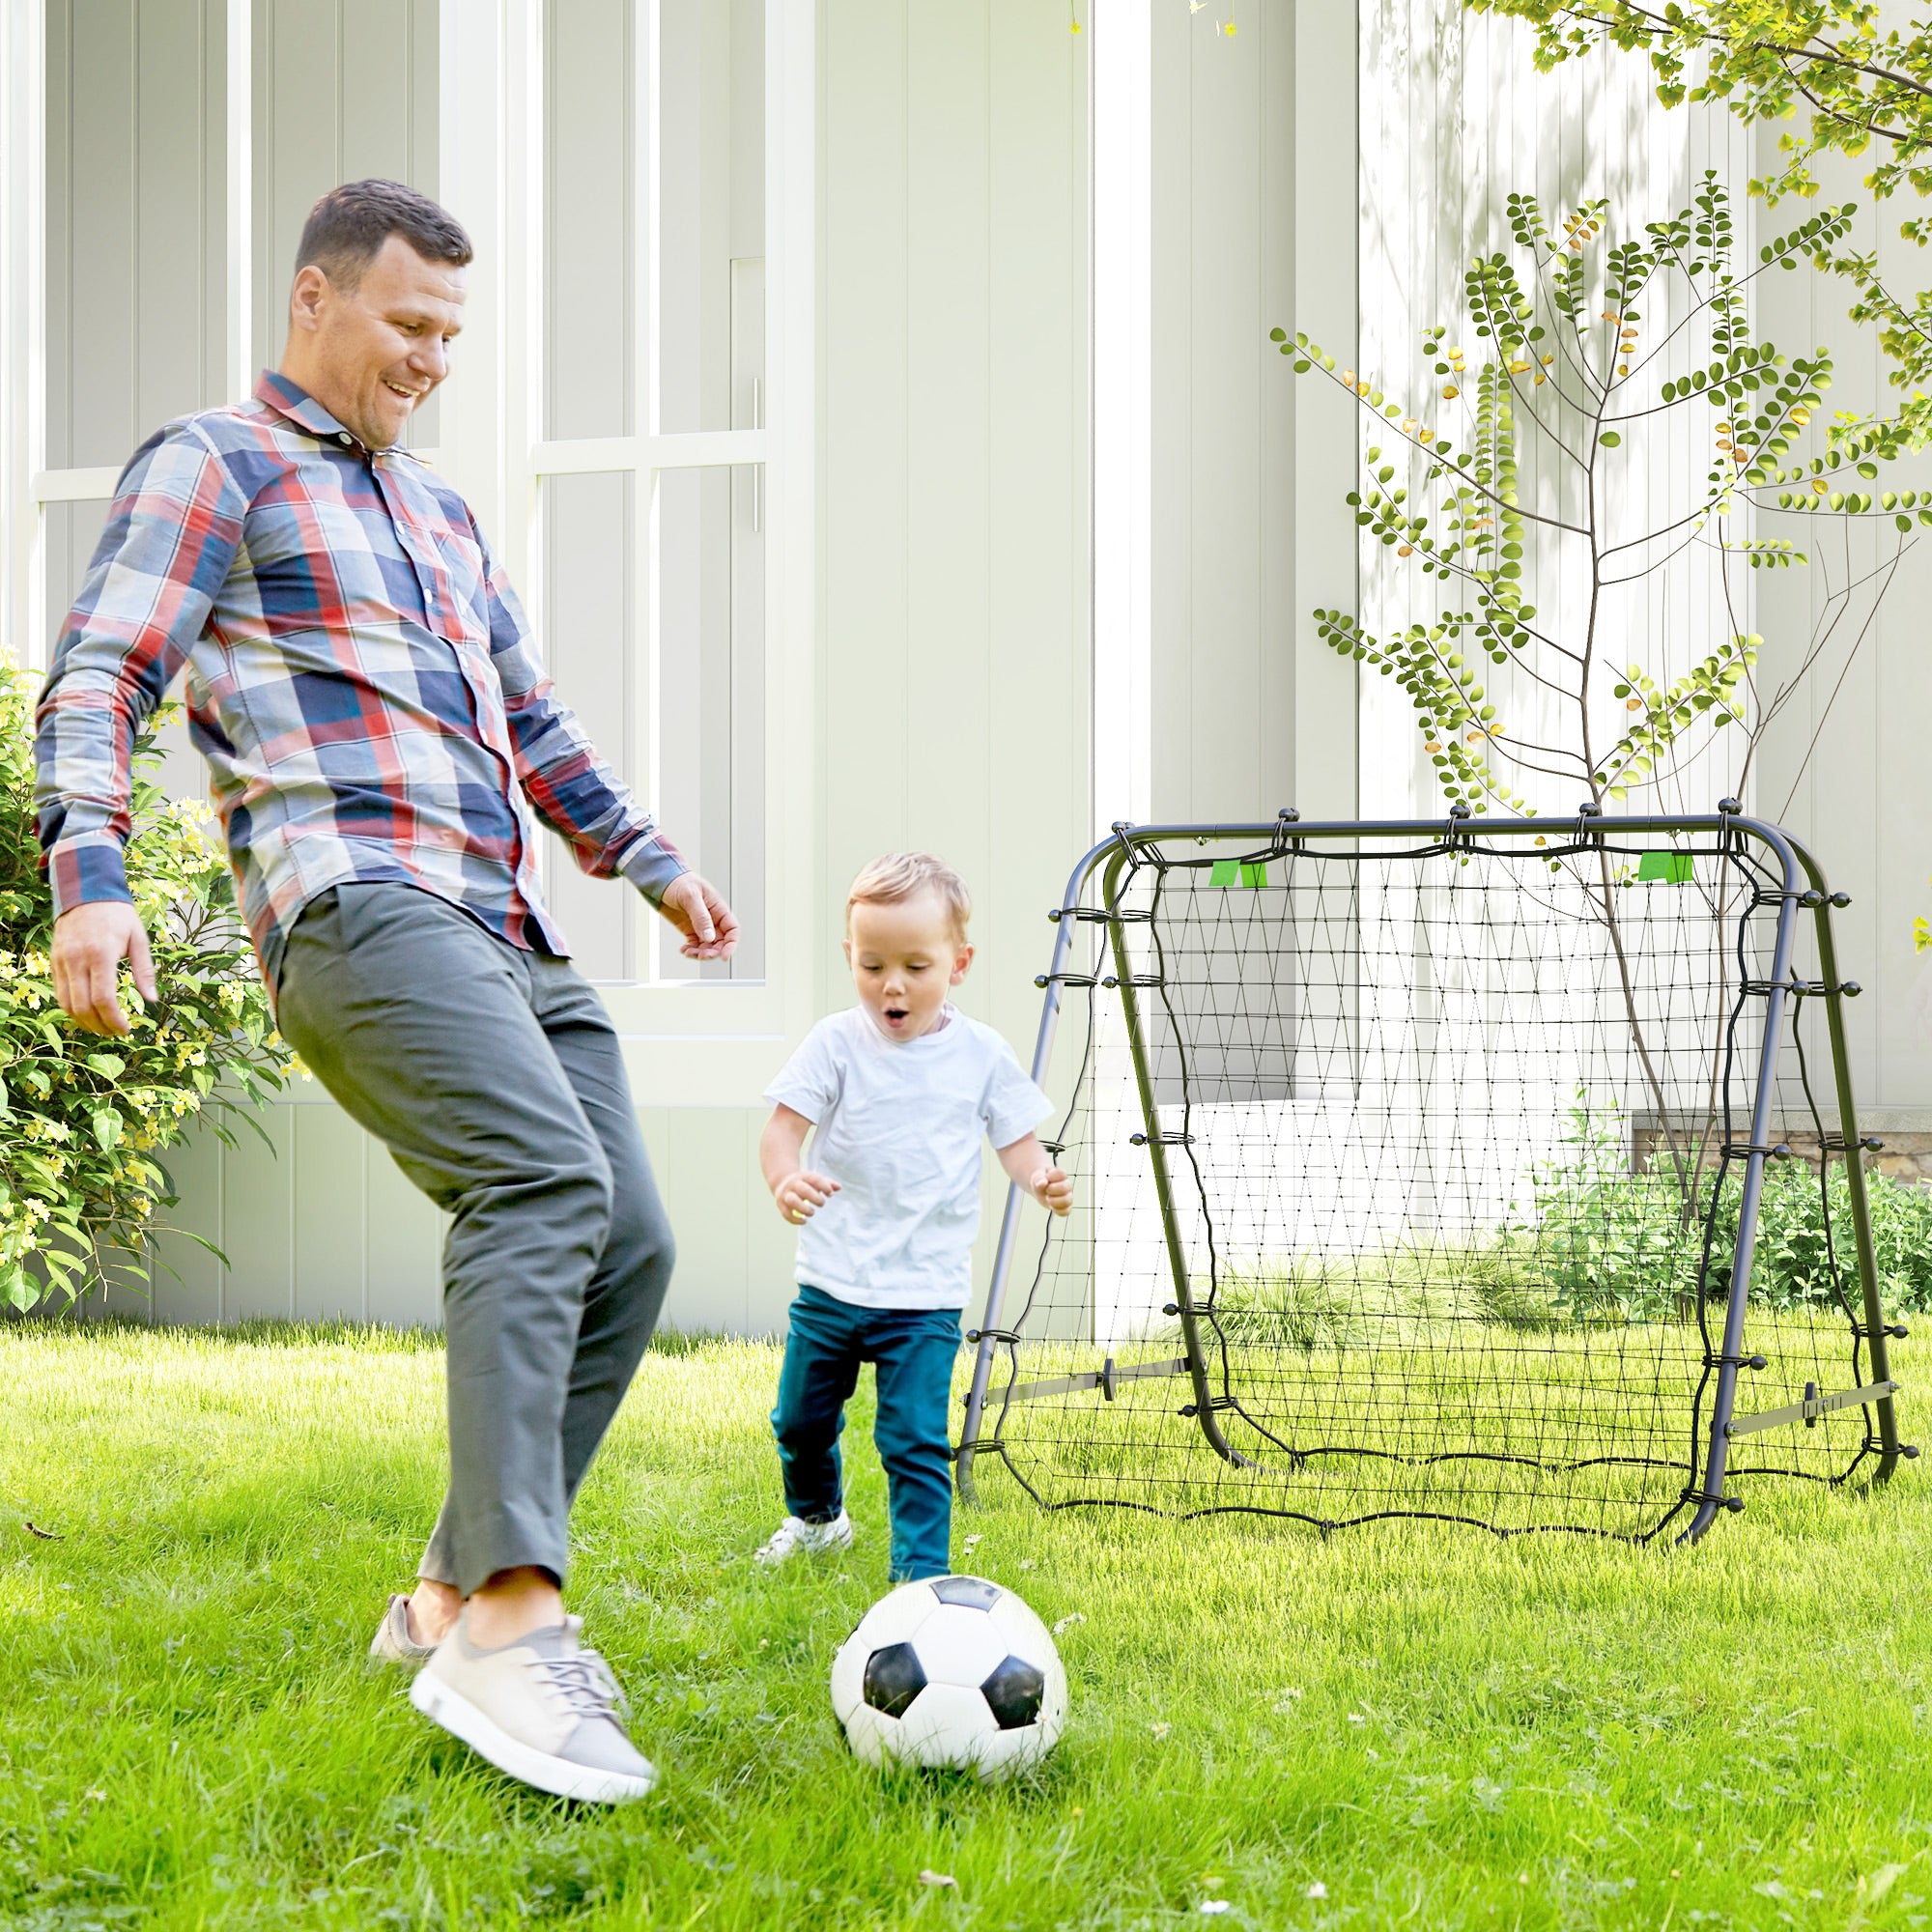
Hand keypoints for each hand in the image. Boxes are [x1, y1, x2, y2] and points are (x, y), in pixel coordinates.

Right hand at [51, 901, 156, 1037]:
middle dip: (100, 1026)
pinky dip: (71, 1008)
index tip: (127, 1030)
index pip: (103, 999)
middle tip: (116, 1033)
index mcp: (101, 954)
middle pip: (82, 1007)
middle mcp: (77, 959)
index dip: (114, 1020)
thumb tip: (152, 1000)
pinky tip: (87, 1013)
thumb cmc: (118, 915)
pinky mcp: (54, 961)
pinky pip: (58, 993)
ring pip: (66, 1004)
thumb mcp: (138, 939)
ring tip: (102, 1027)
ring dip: (84, 1022)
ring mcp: (62, 961)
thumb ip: (144, 971)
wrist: (86, 892)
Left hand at [659, 873, 739, 961]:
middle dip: (714, 951)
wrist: (661, 880)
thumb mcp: (691, 897)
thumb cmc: (679, 881)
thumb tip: (709, 937)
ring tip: (690, 952)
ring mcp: (700, 925)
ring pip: (707, 946)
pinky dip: (691, 950)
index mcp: (718, 908)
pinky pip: (695, 945)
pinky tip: (684, 950)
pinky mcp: (688, 929)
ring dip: (701, 953)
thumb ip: (701, 917)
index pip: (732, 929)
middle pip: (721, 942)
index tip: (724, 955)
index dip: (731, 944)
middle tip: (702, 955)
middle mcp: (712, 918)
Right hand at [774, 1169, 839, 1224]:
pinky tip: (804, 1221)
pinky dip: (795, 1220)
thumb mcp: (815, 1179)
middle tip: (822, 1203)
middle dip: (815, 1198)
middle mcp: (793, 1184)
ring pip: (792, 1201)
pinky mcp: (780, 1205)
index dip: (824, 1186)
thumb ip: (827, 1183)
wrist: (782, 1182)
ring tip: (812, 1212)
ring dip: (804, 1209)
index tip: (830, 1193)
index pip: (814, 1179)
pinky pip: (786, 1214)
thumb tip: (838, 1187)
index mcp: (803, 1176)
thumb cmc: (805, 1183)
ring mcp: (785, 1194)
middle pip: (804, 1190)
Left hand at [1034, 1165, 1073, 1216]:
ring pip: (1067, 1201)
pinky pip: (1066, 1212)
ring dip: (1054, 1201)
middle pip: (1065, 1187)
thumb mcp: (1037, 1177)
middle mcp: (1067, 1185)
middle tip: (1046, 1190)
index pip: (1061, 1174)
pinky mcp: (1066, 1207)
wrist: (1041, 1189)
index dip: (1051, 1177)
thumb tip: (1042, 1184)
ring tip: (1048, 1198)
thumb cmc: (1040, 1180)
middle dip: (1051, 1189)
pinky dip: (1057, 1211)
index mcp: (1061, 1175)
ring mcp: (1067, 1196)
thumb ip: (1039, 1178)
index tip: (1046, 1178)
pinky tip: (1051, 1206)